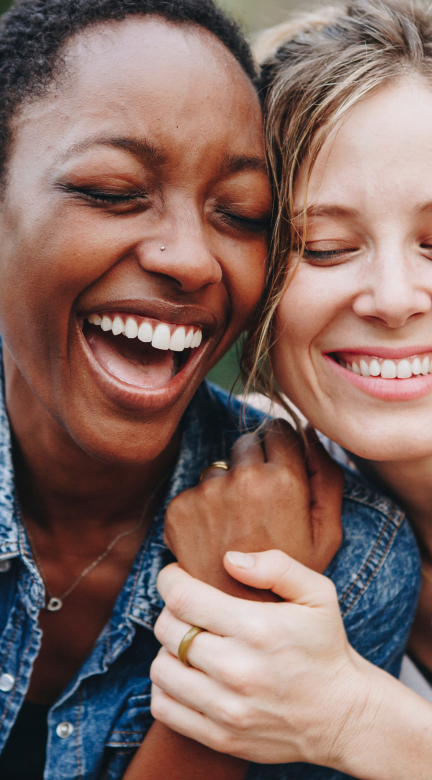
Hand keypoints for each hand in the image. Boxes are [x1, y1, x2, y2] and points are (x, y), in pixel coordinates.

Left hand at [151, 550, 373, 769]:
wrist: (344, 715)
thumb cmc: (325, 647)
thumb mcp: (318, 594)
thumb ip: (277, 566)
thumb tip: (229, 560)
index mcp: (257, 628)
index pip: (183, 599)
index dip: (170, 581)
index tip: (177, 576)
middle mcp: (237, 670)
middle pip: (167, 630)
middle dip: (170, 611)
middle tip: (188, 608)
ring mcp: (226, 708)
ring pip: (161, 668)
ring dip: (168, 650)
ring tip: (189, 643)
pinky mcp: (220, 737)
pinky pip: (164, 708)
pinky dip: (166, 688)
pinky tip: (188, 675)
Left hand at [164, 421, 342, 598]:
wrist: (244, 622)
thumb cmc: (291, 579)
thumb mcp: (326, 533)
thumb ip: (327, 477)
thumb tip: (310, 433)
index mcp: (284, 480)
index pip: (278, 429)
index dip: (282, 449)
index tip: (281, 470)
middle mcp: (243, 480)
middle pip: (246, 443)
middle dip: (253, 465)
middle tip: (259, 507)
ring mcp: (207, 494)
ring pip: (217, 469)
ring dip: (225, 488)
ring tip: (236, 530)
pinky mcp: (179, 510)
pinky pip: (192, 493)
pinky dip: (200, 510)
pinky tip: (214, 541)